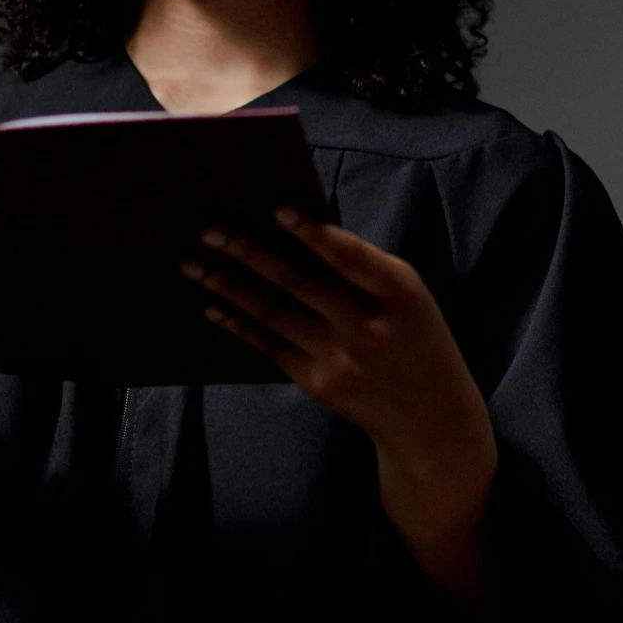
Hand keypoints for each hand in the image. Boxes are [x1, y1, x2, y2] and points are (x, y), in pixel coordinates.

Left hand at [185, 208, 495, 615]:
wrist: (429, 416)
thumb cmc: (412, 335)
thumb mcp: (405, 294)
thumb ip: (361, 266)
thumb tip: (296, 229)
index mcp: (397, 291)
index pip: (350, 256)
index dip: (313, 232)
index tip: (277, 206)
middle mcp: (367, 325)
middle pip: (298, 282)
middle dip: (248, 251)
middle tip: (209, 228)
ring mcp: (340, 358)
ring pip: (273, 313)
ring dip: (228, 285)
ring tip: (193, 263)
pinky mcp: (317, 383)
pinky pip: (268, 346)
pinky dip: (238, 323)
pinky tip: (212, 306)